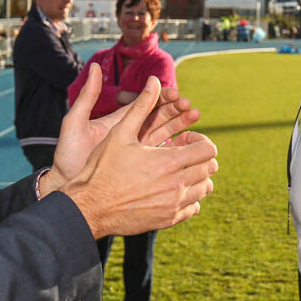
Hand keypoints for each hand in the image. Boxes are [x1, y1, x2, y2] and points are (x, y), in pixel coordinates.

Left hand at [52, 64, 199, 183]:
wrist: (66, 186)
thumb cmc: (68, 156)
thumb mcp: (75, 123)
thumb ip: (87, 96)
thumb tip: (94, 66)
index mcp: (119, 121)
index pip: (145, 104)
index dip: (161, 96)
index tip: (175, 93)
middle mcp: (131, 134)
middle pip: (159, 117)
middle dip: (176, 109)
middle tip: (189, 106)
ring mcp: (137, 151)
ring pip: (164, 134)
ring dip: (180, 125)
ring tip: (195, 118)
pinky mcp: (140, 168)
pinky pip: (161, 156)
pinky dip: (176, 149)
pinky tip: (188, 146)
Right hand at [61, 75, 217, 237]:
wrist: (89, 207)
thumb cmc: (102, 168)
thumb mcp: (120, 133)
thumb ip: (142, 106)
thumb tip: (155, 80)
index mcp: (169, 162)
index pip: (208, 150)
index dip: (200, 140)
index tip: (185, 139)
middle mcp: (176, 185)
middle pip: (210, 168)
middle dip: (199, 156)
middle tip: (181, 153)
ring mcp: (174, 205)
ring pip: (205, 188)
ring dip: (197, 176)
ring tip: (178, 169)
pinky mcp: (168, 220)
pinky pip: (193, 207)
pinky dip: (189, 196)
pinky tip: (171, 189)